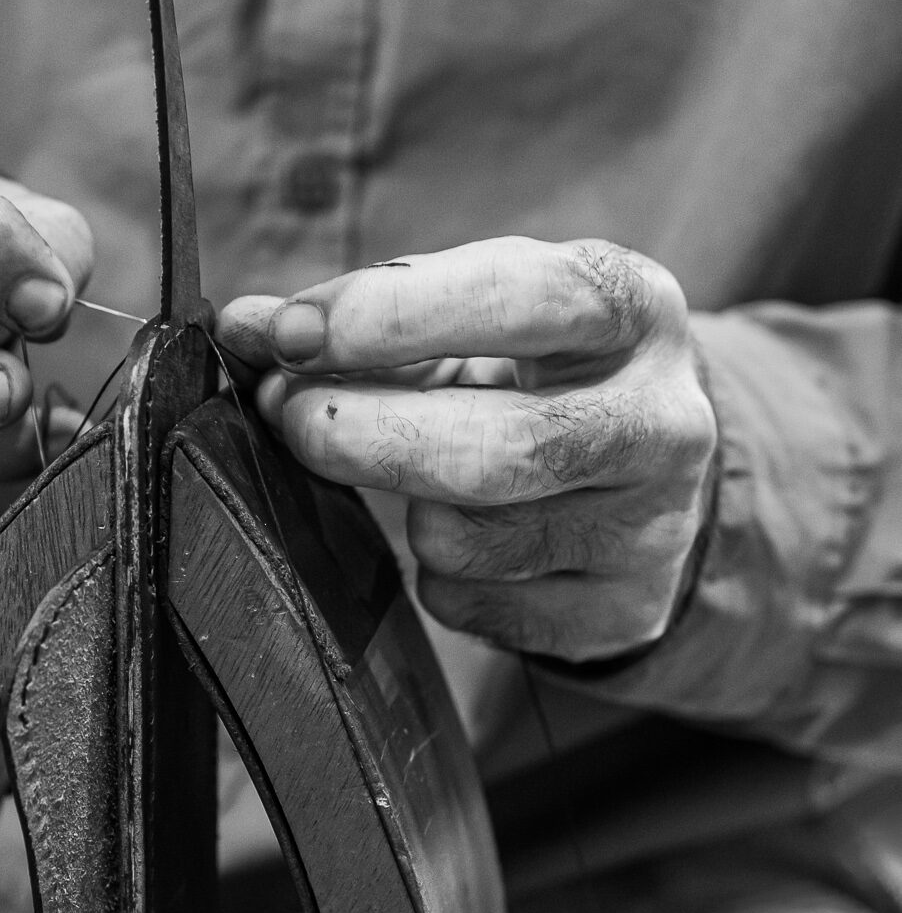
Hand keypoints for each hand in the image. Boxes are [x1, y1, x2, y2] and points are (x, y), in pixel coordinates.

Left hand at [218, 238, 716, 661]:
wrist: (647, 466)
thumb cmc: (534, 366)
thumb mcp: (472, 312)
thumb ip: (362, 313)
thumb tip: (247, 326)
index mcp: (630, 308)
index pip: (522, 300)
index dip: (392, 316)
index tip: (292, 335)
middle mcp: (664, 419)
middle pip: (496, 448)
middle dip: (363, 434)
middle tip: (287, 415)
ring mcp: (654, 527)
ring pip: (468, 539)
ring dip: (398, 507)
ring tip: (405, 470)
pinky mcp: (624, 612)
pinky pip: (473, 606)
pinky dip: (435, 572)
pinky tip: (461, 532)